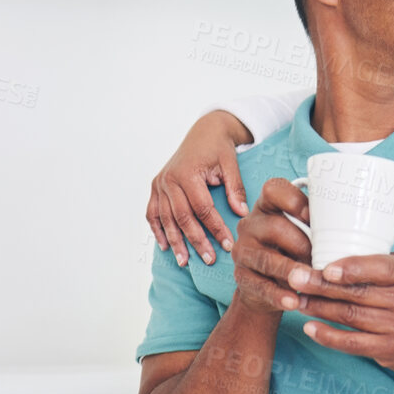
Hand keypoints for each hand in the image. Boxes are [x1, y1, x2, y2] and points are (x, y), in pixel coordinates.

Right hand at [147, 111, 253, 266]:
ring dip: (175, 242)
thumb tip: (241, 214)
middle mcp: (169, 179)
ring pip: (166, 219)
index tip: (228, 245)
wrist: (204, 131)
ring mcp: (160, 184)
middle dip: (196, 241)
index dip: (216, 228)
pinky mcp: (155, 187)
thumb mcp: (230, 164)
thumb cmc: (218, 147)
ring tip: (185, 261)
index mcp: (187, 173)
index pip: (203, 208)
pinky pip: (152, 212)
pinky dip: (157, 230)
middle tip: (209, 259)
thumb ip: (235, 188)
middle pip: (182, 217)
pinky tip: (166, 246)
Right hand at [230, 178, 313, 315]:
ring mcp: (243, 251)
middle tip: (322, 259)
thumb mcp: (303, 234)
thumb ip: (318, 227)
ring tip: (309, 281)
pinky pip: (260, 286)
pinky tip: (294, 301)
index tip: (313, 217)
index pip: (273, 189)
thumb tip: (357, 228)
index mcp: (268, 206)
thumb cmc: (294, 253)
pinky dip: (279, 295)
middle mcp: (251, 224)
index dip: (293, 200)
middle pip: (274, 227)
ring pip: (266, 258)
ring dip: (290, 270)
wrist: (268, 287)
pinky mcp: (242, 277)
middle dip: (301, 244)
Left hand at [284, 253, 393, 381]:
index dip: (352, 268)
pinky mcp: (388, 350)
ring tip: (296, 298)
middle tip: (295, 277)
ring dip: (319, 307)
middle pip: (358, 293)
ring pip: (351, 316)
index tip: (326, 267)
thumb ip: (380, 264)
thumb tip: (336, 252)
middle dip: (322, 285)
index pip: (381, 268)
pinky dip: (328, 336)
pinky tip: (309, 327)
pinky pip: (352, 343)